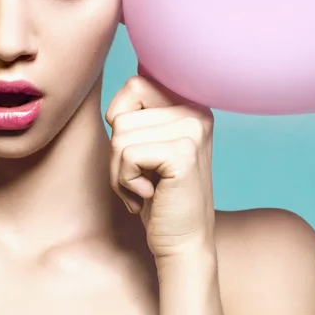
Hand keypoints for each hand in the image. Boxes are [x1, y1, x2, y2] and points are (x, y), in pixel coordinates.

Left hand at [105, 66, 215, 259]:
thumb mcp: (148, 146)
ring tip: (144, 188)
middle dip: (118, 153)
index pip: (135, 83)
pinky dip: (125, 181)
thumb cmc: (159, 196)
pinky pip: (126, 154)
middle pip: (122, 114)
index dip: (122, 119)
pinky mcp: (183, 153)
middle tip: (142, 178)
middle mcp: (197, 112)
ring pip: (119, 135)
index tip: (141, 152)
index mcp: (191, 105)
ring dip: (119, 171)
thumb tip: (130, 71)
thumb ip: (140, 112)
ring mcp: (193, 130)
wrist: (183, 243)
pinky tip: (149, 196)